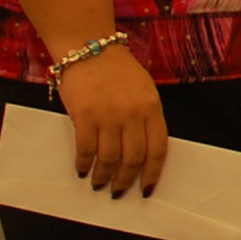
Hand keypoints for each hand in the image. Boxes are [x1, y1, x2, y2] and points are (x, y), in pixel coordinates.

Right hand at [57, 48, 168, 196]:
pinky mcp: (84, 116)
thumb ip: (145, 117)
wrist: (89, 47)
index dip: (153, 173)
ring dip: (104, 176)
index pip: (158, 149)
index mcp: (152, 108)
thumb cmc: (117, 69)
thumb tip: (142, 149)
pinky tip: (82, 170)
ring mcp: (108, 116)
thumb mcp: (143, 90)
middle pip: (134, 158)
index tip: (147, 188)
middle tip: (120, 192)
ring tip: (99, 184)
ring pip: (110, 158)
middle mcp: (133, 114)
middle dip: (127, 180)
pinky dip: (84, 163)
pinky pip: (85, 148)